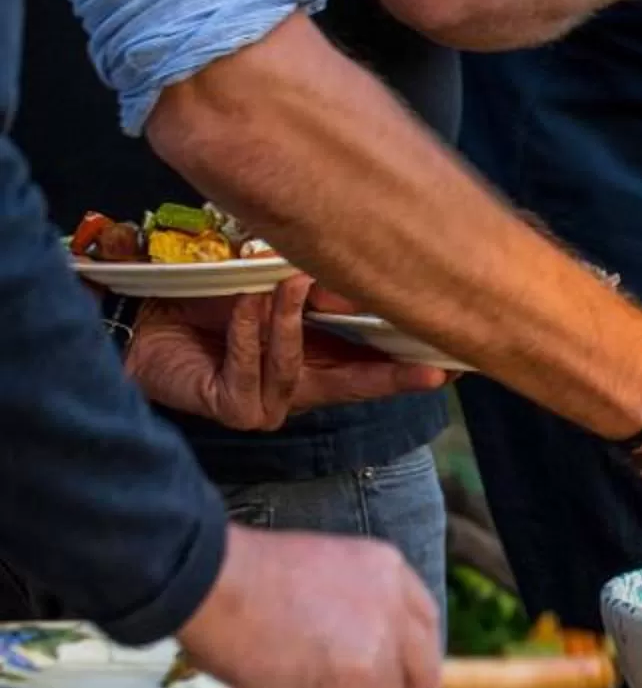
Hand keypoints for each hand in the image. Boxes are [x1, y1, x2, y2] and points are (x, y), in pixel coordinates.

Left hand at [125, 283, 446, 429]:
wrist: (140, 318)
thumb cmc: (206, 302)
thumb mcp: (269, 287)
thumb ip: (309, 291)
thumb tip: (351, 277)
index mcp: (318, 363)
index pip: (375, 366)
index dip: (412, 364)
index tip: (455, 364)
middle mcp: (298, 390)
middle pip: (358, 385)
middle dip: (394, 375)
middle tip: (431, 368)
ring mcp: (268, 406)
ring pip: (295, 364)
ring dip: (289, 319)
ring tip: (284, 280)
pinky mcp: (235, 410)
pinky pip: (251, 368)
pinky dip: (248, 331)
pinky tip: (243, 304)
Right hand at [175, 523, 441, 687]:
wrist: (210, 578)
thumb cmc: (242, 578)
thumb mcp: (321, 576)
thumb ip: (354, 609)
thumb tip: (361, 657)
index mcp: (386, 569)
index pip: (424, 627)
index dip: (402, 662)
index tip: (378, 678)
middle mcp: (394, 602)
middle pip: (421, 674)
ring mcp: (381, 640)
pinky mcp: (357, 677)